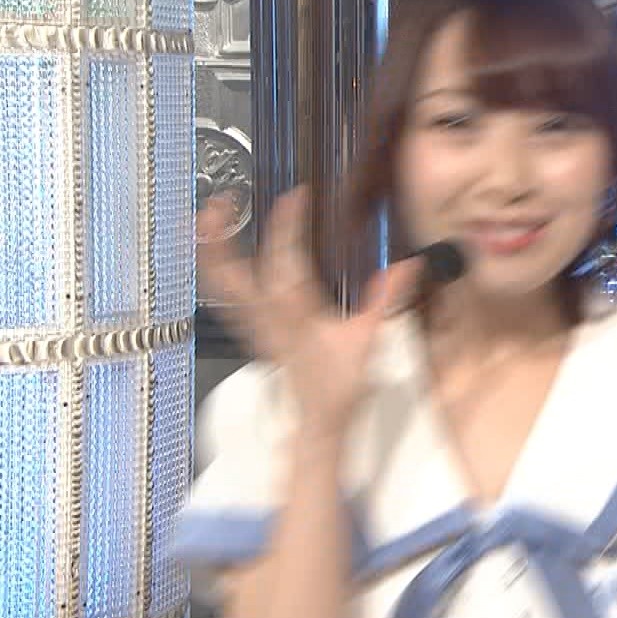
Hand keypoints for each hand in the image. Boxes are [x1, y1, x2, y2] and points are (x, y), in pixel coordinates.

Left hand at [197, 187, 420, 433]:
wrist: (317, 422)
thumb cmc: (340, 384)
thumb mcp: (367, 341)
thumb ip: (384, 301)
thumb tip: (408, 265)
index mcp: (295, 314)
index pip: (286, 262)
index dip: (287, 226)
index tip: (294, 196)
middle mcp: (267, 317)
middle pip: (230, 274)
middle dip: (219, 238)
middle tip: (218, 202)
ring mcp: (253, 325)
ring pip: (220, 284)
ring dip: (210, 251)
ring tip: (207, 219)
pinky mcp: (251, 332)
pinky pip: (225, 297)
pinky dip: (217, 272)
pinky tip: (217, 256)